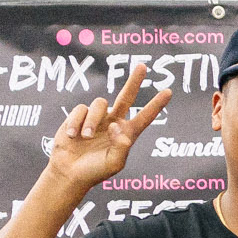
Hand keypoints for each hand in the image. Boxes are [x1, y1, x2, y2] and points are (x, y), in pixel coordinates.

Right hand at [44, 63, 172, 196]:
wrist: (69, 170)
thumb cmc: (94, 171)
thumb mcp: (112, 164)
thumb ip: (120, 148)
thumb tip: (118, 126)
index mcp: (127, 134)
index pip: (144, 117)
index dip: (156, 105)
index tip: (168, 91)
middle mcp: (114, 122)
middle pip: (126, 96)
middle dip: (135, 81)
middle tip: (143, 66)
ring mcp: (97, 118)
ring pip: (99, 104)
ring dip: (92, 121)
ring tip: (86, 137)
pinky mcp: (79, 115)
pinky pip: (81, 109)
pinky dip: (76, 123)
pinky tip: (73, 136)